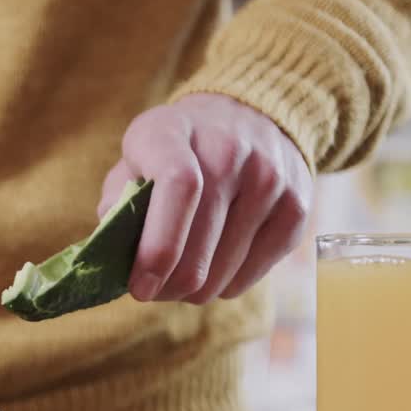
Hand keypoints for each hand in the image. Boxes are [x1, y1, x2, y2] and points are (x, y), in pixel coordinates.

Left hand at [98, 93, 310, 303]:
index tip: (140, 286)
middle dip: (169, 286)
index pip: (179, 187)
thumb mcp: (136, 159)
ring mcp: (270, 177)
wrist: (247, 117)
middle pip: (201, 243)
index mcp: (173, 131)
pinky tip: (214, 268)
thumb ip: (118, 203)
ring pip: (225, 270)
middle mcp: (229, 148)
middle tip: (153, 292)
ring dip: (195, 290)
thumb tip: (113, 258)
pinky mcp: (297, 206)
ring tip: (181, 278)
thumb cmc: (175, 151)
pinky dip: (227, 286)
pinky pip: (253, 274)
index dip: (158, 247)